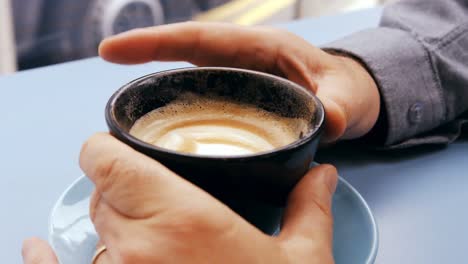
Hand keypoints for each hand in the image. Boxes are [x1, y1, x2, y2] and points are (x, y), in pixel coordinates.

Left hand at [23, 133, 337, 262]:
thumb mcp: (303, 262)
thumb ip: (308, 209)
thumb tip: (323, 175)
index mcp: (183, 219)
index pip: (107, 162)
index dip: (104, 148)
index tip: (116, 148)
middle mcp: (137, 249)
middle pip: (102, 195)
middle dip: (120, 188)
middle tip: (151, 192)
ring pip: (92, 233)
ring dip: (109, 225)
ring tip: (140, 230)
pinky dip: (41, 260)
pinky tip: (33, 248)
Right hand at [99, 22, 379, 142]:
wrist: (348, 98)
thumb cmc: (347, 89)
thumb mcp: (347, 97)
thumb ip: (338, 105)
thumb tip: (328, 118)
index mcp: (262, 48)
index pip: (203, 40)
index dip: (159, 42)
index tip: (117, 48)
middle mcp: (243, 58)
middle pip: (185, 52)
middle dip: (146, 53)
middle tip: (109, 60)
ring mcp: (237, 77)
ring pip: (188, 73)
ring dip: (156, 78)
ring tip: (123, 96)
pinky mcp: (236, 94)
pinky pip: (199, 94)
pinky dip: (176, 101)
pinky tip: (158, 120)